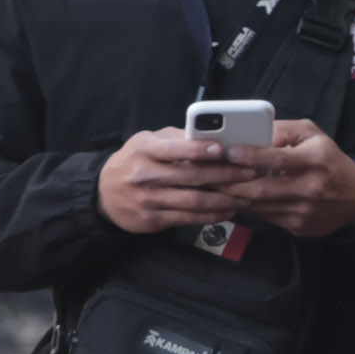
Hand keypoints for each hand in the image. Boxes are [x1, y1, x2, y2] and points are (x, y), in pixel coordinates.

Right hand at [97, 127, 249, 233]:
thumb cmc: (133, 162)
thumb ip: (175, 138)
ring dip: (225, 200)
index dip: (201, 150)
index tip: (224, 150)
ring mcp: (149, 200)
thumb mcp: (146, 142)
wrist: (103, 195)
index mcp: (145, 151)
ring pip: (194, 201)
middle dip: (226, 175)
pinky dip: (213, 215)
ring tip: (246, 195)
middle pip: (192, 177)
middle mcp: (145, 175)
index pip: (176, 149)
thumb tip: (210, 134)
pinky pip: (189, 219)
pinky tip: (229, 210)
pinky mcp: (154, 219)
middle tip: (251, 173)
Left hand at [214, 120, 354, 236]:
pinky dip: (247, 207)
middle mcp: (310, 188)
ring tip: (213, 186)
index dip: (250, 155)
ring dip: (233, 196)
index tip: (227, 151)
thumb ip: (283, 130)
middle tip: (208, 173)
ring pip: (259, 205)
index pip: (277, 159)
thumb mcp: (313, 135)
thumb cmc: (329, 161)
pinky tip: (235, 198)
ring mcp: (303, 210)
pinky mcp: (298, 226)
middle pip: (261, 187)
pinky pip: (264, 216)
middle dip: (230, 181)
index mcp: (315, 161)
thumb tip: (253, 134)